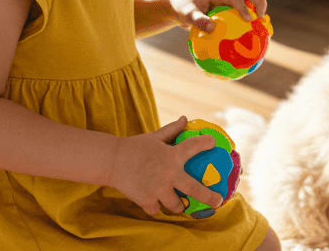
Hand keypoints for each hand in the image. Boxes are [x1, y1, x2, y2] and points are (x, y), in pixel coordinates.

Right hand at [107, 116, 222, 215]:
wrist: (111, 161)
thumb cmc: (134, 147)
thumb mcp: (154, 137)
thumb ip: (171, 130)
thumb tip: (185, 118)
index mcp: (172, 155)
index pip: (194, 146)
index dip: (205, 143)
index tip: (213, 143)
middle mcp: (168, 173)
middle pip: (194, 190)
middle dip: (208, 197)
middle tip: (217, 201)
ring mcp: (158, 189)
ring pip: (176, 205)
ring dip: (178, 205)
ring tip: (181, 204)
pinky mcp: (147, 200)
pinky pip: (156, 209)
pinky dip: (156, 206)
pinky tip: (154, 202)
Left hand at [168, 0, 266, 32]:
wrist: (178, 4)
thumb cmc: (182, 7)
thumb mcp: (186, 14)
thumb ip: (198, 20)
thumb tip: (212, 29)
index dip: (244, 7)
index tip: (249, 20)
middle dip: (260, 3)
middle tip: (262, 19)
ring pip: (249, 0)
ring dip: (258, 10)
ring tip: (262, 28)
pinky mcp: (229, 7)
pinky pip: (242, 11)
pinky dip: (249, 21)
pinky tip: (250, 36)